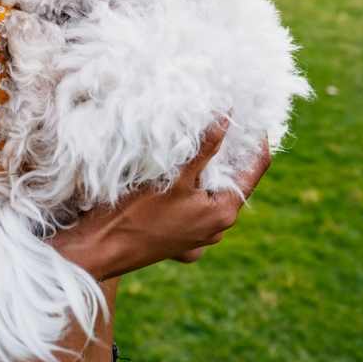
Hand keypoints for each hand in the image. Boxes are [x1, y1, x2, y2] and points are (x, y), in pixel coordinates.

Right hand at [50, 120, 271, 280]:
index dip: (257, 141)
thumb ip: (205, 149)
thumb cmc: (138, 212)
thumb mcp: (175, 177)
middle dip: (230, 152)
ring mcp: (202, 234)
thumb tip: (227, 118)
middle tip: (223, 120)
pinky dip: (196, 184)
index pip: (256, 170)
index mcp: (224, 212)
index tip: (252, 115)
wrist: (105, 246)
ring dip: (210, 168)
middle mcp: (219, 226)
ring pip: (214, 191)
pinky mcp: (185, 235)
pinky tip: (180, 170)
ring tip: (199, 139)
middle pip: (235, 180)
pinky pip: (199, 203)